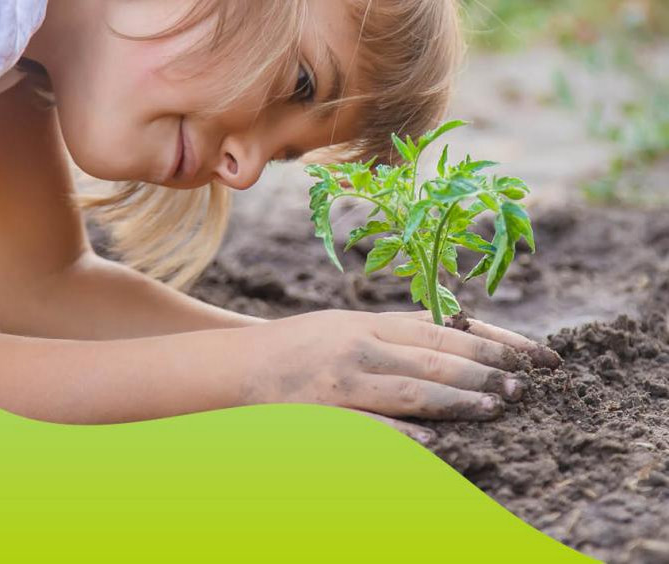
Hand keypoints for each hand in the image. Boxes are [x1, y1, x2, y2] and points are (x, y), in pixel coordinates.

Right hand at [241, 310, 559, 443]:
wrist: (232, 368)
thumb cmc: (296, 348)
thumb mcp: (345, 327)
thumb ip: (393, 331)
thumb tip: (456, 332)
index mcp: (367, 323)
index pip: (441, 329)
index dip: (490, 340)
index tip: (530, 353)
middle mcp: (358, 346)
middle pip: (434, 356)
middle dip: (485, 369)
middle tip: (527, 385)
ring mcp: (340, 380)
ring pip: (411, 389)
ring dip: (459, 398)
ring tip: (498, 407)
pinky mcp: (323, 414)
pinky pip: (371, 426)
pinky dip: (405, 431)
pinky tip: (437, 439)